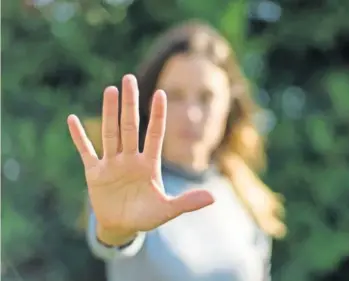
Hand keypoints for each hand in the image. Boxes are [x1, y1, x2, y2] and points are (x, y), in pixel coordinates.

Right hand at [67, 74, 213, 243]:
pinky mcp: (94, 173)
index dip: (158, 115)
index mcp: (149, 165)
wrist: (122, 227)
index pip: (155, 134)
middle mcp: (131, 159)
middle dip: (130, 104)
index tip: (161, 93)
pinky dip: (78, 137)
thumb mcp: (167, 210)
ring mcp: (112, 164)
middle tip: (129, 78)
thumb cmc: (146, 216)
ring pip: (110, 133)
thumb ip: (187, 202)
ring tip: (110, 90)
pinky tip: (72, 119)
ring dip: (109, 113)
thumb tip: (213, 197)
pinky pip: (85, 151)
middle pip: (130, 127)